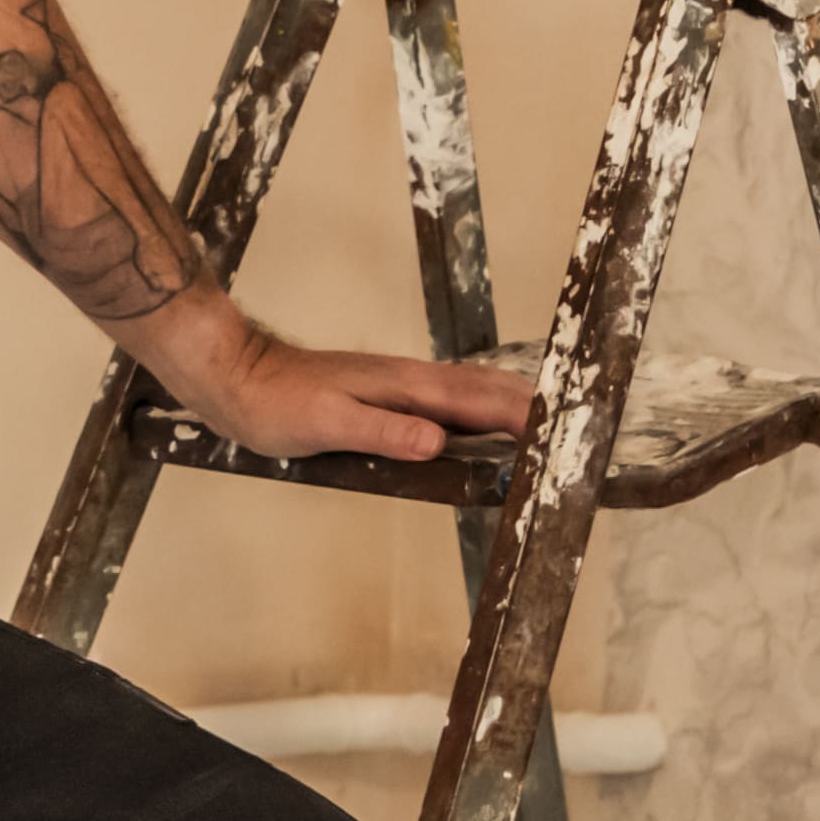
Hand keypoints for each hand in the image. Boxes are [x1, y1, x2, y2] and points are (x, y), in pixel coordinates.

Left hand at [127, 298, 535, 461]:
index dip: (528, 419)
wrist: (236, 377)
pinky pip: (450, 403)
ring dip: (514, 409)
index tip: (568, 434)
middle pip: (490, 392)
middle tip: (583, 432)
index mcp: (408, 386)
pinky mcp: (389, 396)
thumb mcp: (328, 425)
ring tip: (553, 428)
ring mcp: (402, 385)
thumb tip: (438, 443)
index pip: (483, 402)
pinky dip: (481, 414)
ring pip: (473, 394)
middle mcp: (413, 380)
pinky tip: (484, 430)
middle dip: (538, 409)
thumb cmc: (276, 403)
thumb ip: (384, 432)